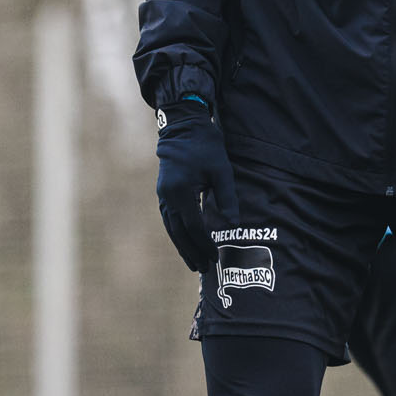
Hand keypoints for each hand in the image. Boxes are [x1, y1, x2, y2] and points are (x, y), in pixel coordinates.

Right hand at [154, 104, 235, 273]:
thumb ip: (227, 198)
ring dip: (182, 246)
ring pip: (171, 228)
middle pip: (179, 232)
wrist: (183, 126)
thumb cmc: (205, 146)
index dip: (205, 244)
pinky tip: (186, 243)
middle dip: (191, 252)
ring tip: (193, 263)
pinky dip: (178, 234)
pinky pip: (170, 219)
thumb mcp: (222, 170)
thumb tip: (232, 225)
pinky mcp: (164, 192)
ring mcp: (163, 195)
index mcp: (181, 191)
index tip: (215, 257)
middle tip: (202, 269)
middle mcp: (168, 196)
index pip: (194, 226)